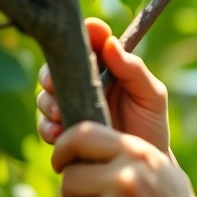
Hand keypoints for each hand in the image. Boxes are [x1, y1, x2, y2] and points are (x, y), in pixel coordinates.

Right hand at [37, 18, 170, 155]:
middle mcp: (85, 82)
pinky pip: (44, 124)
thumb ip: (134, 70)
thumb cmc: (151, 124)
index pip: (92, 41)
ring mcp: (71, 105)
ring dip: (48, 102)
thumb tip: (110, 43)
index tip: (90, 33)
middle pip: (57, 66)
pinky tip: (59, 132)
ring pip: (45, 94)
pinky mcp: (63, 129)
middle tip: (55, 83)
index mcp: (109, 66)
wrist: (141, 163)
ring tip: (60, 114)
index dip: (87, 33)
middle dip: (52, 72)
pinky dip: (48, 126)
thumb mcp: (151, 95)